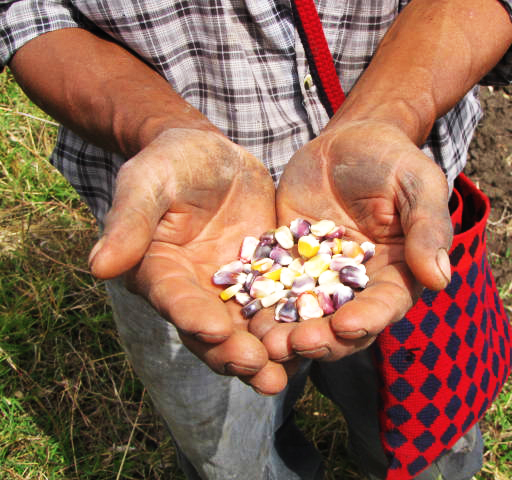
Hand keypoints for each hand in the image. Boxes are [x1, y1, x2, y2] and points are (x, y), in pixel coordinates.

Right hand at [88, 128, 288, 394]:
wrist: (211, 155)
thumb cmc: (171, 162)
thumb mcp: (147, 182)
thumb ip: (129, 221)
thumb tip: (97, 267)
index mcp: (161, 273)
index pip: (175, 300)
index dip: (192, 317)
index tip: (211, 331)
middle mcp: (197, 291)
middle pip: (213, 331)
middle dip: (234, 352)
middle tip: (259, 370)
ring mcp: (235, 288)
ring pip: (250, 328)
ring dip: (268, 353)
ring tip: (289, 372)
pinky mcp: (267, 278)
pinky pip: (283, 303)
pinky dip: (296, 322)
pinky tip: (320, 339)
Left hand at [251, 121, 452, 362]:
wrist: (349, 140)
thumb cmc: (393, 160)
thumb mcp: (417, 184)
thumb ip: (428, 228)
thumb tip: (440, 280)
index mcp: (397, 273)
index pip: (385, 305)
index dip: (368, 319)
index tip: (346, 326)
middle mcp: (358, 285)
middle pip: (342, 324)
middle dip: (322, 338)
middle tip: (298, 343)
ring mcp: (320, 276)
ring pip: (305, 314)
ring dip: (287, 331)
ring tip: (266, 343)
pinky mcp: (289, 262)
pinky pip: (274, 286)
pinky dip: (261, 303)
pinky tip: (242, 314)